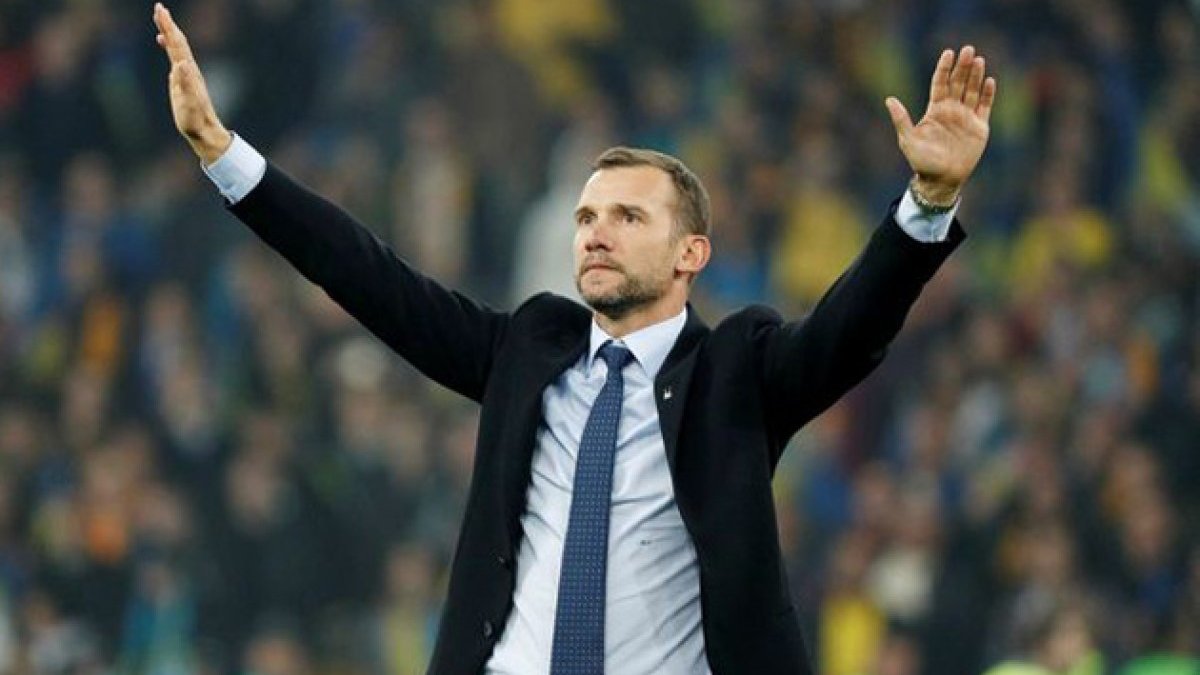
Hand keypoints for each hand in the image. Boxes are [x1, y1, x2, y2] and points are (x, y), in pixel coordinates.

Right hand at [153, 3, 231, 164]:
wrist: (204, 129)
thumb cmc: (195, 119)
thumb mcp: (189, 103)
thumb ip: (186, 84)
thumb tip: (182, 64)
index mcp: (188, 72)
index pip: (177, 45)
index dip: (168, 28)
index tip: (160, 11)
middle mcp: (188, 69)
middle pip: (178, 41)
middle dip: (168, 23)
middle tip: (159, 7)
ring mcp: (186, 73)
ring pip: (177, 46)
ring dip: (168, 30)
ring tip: (160, 16)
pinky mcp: (182, 79)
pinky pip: (174, 56)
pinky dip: (168, 45)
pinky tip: (161, 40)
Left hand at [885, 46, 995, 204]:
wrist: (941, 180)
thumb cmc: (922, 162)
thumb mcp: (908, 140)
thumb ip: (901, 119)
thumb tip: (889, 99)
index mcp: (935, 110)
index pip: (940, 83)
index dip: (944, 68)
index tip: (948, 53)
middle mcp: (951, 110)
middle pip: (958, 83)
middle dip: (963, 66)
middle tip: (968, 49)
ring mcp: (966, 118)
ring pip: (972, 91)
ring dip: (976, 76)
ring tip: (979, 60)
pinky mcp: (979, 127)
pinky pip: (985, 107)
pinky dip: (988, 94)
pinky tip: (989, 81)